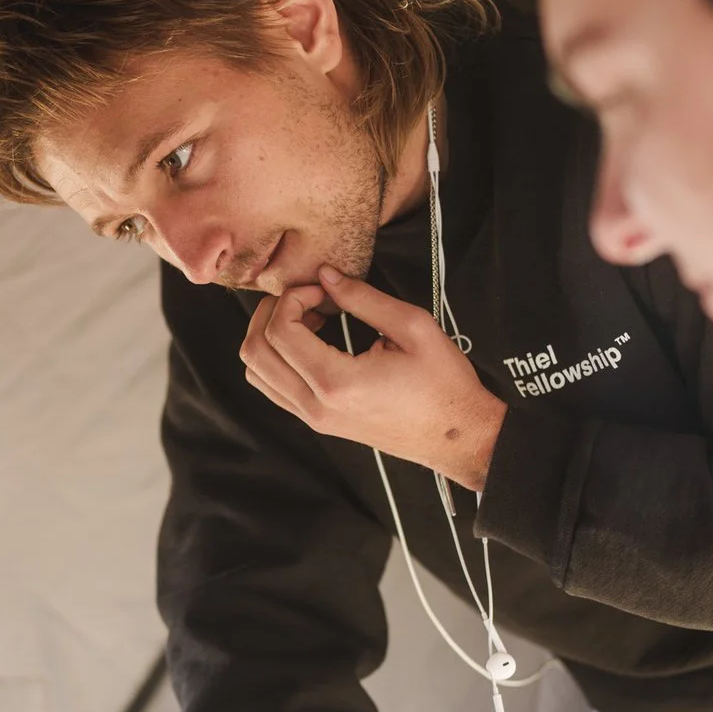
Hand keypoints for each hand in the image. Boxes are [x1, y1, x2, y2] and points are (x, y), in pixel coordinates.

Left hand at [239, 268, 507, 490]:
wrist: (457, 436)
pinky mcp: (319, 422)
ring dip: (270, 335)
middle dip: (271, 312)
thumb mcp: (412, 327)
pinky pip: (274, 389)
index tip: (322, 288)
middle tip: (307, 297)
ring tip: (308, 317)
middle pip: (255, 352)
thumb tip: (327, 275)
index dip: (293, 297)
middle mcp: (316, 406)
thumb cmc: (444, 385)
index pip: (280, 331)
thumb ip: (363, 298)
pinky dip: (278, 358)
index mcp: (337, 383)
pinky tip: (311, 340)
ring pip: (257, 373)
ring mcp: (314, 419)